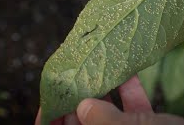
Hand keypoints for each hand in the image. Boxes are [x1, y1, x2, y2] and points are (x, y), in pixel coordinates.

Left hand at [35, 76, 183, 124]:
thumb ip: (106, 122)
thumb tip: (82, 106)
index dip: (51, 120)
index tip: (52, 97)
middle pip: (84, 121)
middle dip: (80, 96)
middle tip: (76, 71)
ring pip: (108, 111)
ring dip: (105, 88)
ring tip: (99, 64)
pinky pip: (132, 107)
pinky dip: (129, 91)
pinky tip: (128, 72)